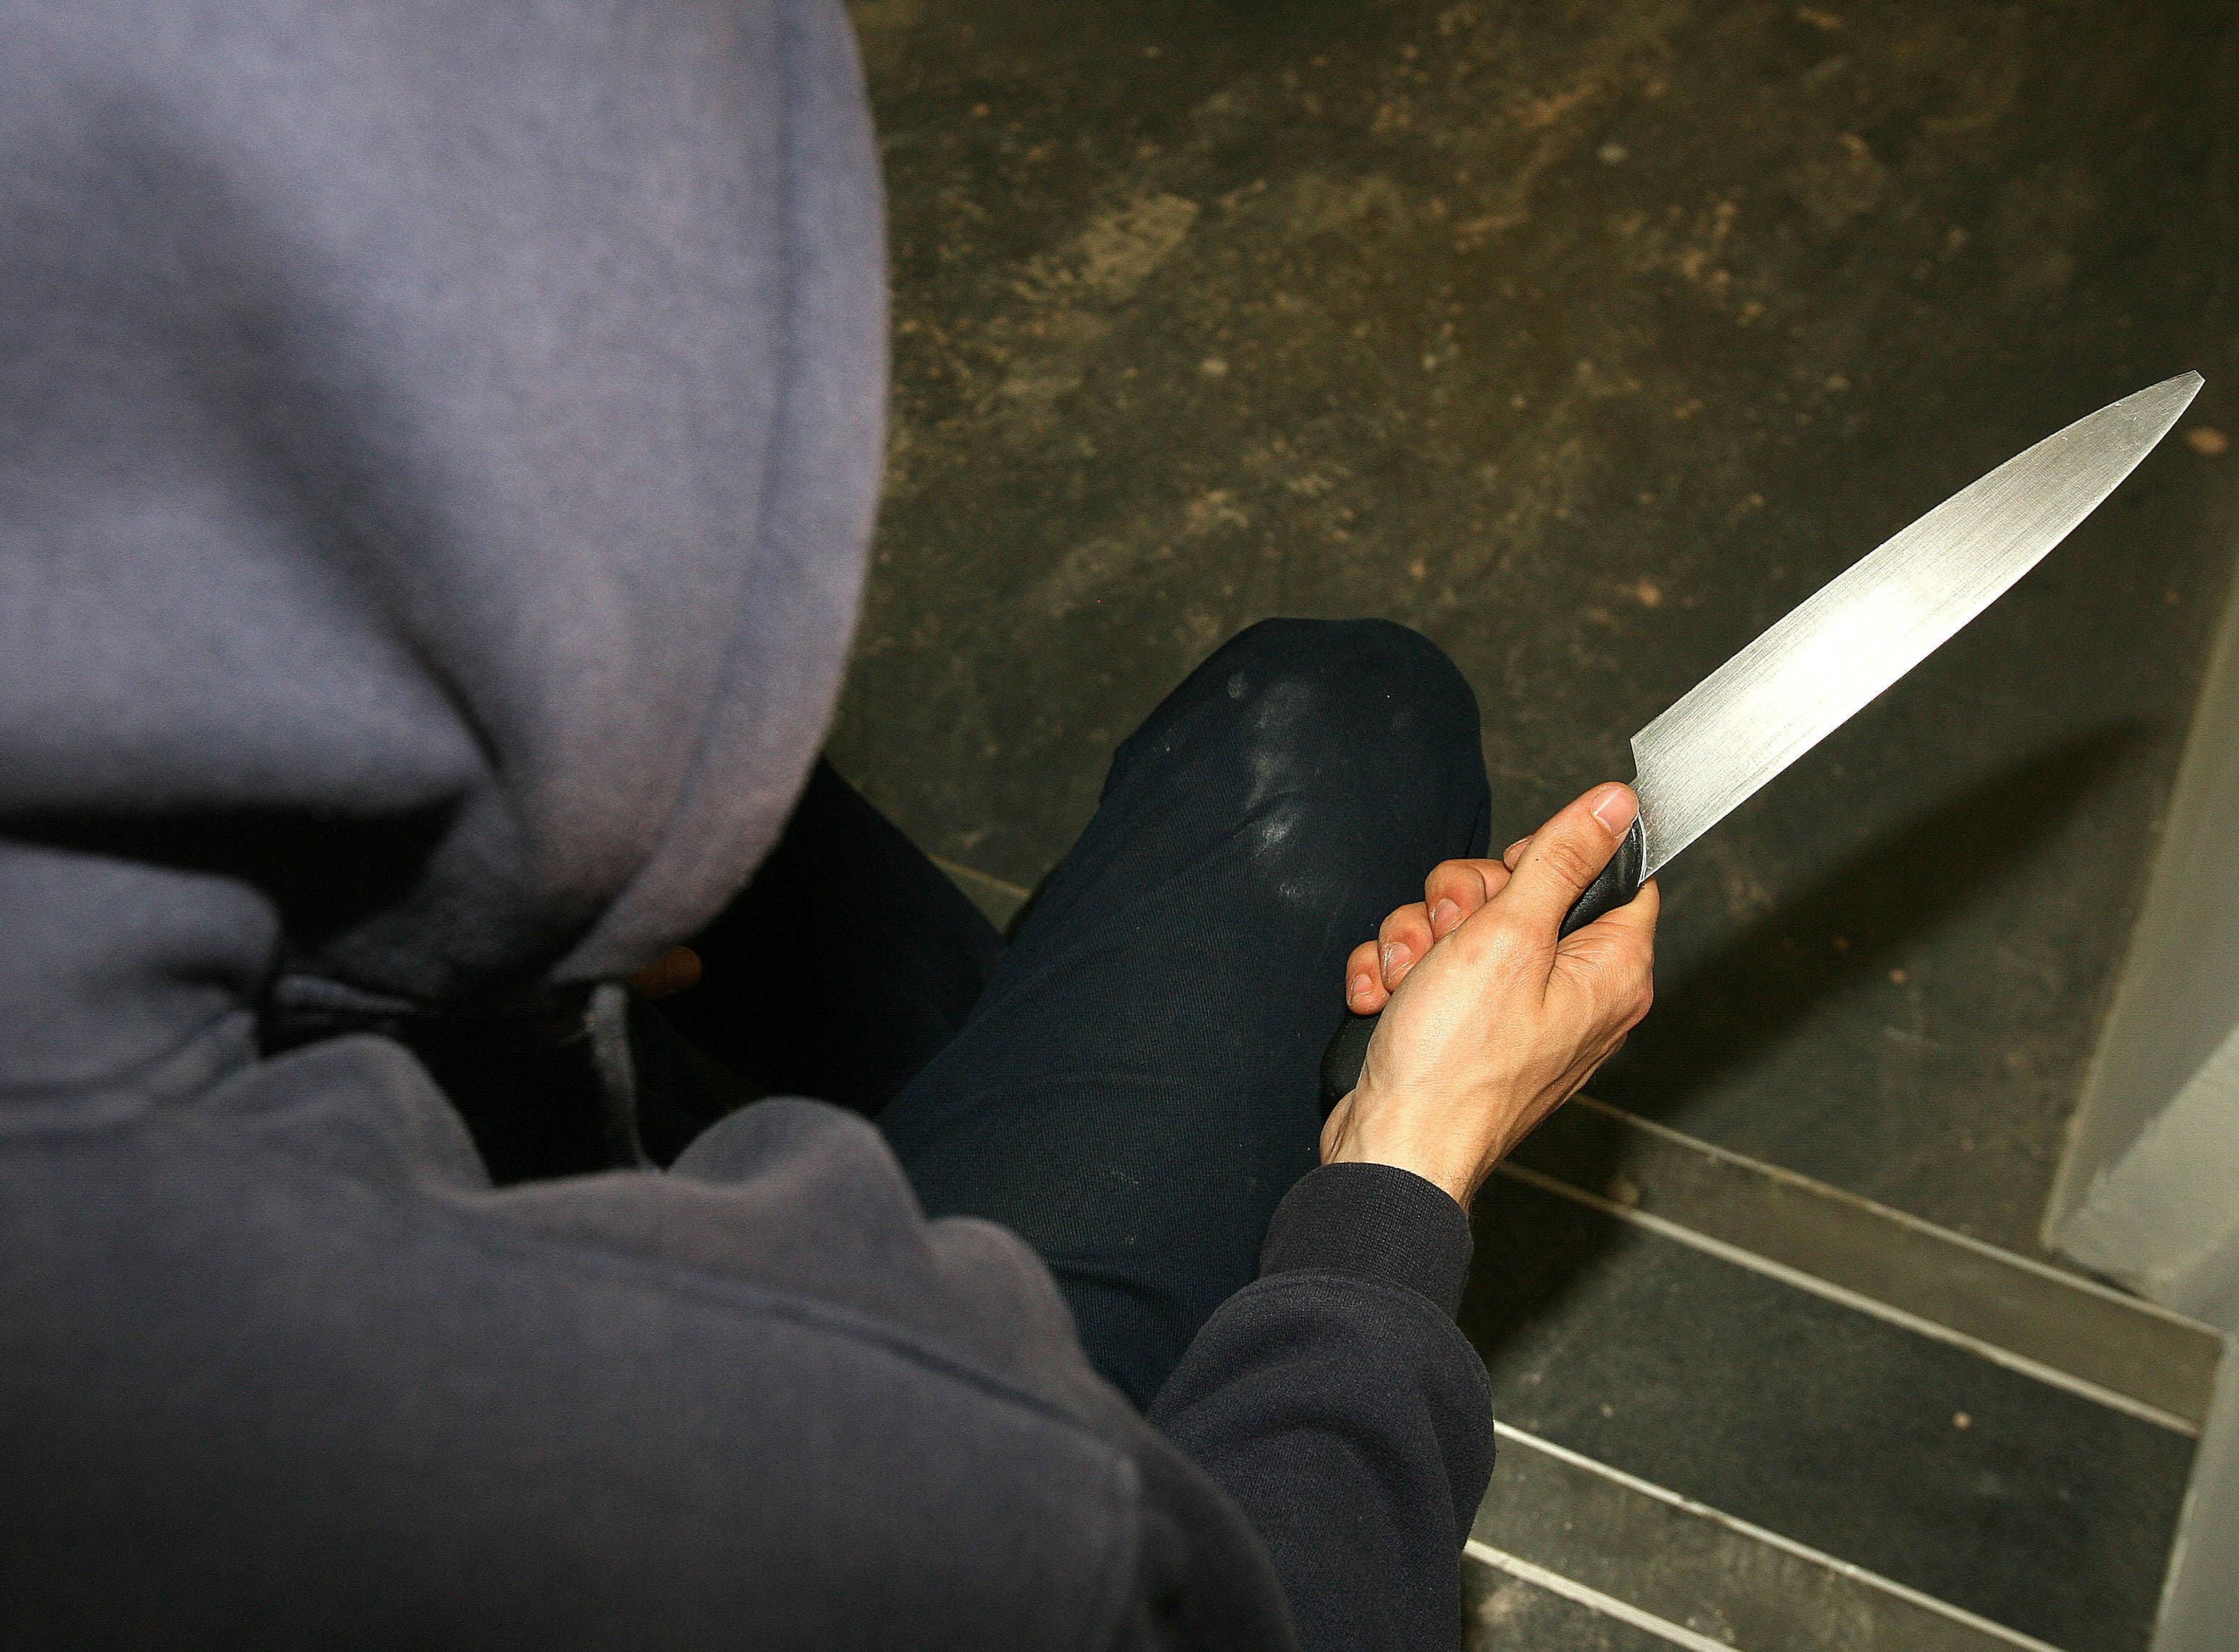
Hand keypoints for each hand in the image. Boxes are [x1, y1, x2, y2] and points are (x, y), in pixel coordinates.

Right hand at [1321, 783, 1657, 1206]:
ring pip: (1462, 924)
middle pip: (1522, 890)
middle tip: (1452, 935)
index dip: (1554, 857)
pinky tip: (1384, 1002)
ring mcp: (1513, 1012)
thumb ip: (1562, 861)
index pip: (1612, 874)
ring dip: (1416, 940)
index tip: (1514, 873)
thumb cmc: (1454, 1066)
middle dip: (1461, 901)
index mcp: (1609, 970)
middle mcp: (1571, 992)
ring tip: (1408, 981)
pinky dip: (1396, 977)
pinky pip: (1429, 967)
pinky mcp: (1462, 1028)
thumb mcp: (1509, 936)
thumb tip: (1615, 807)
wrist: (1392, 1150)